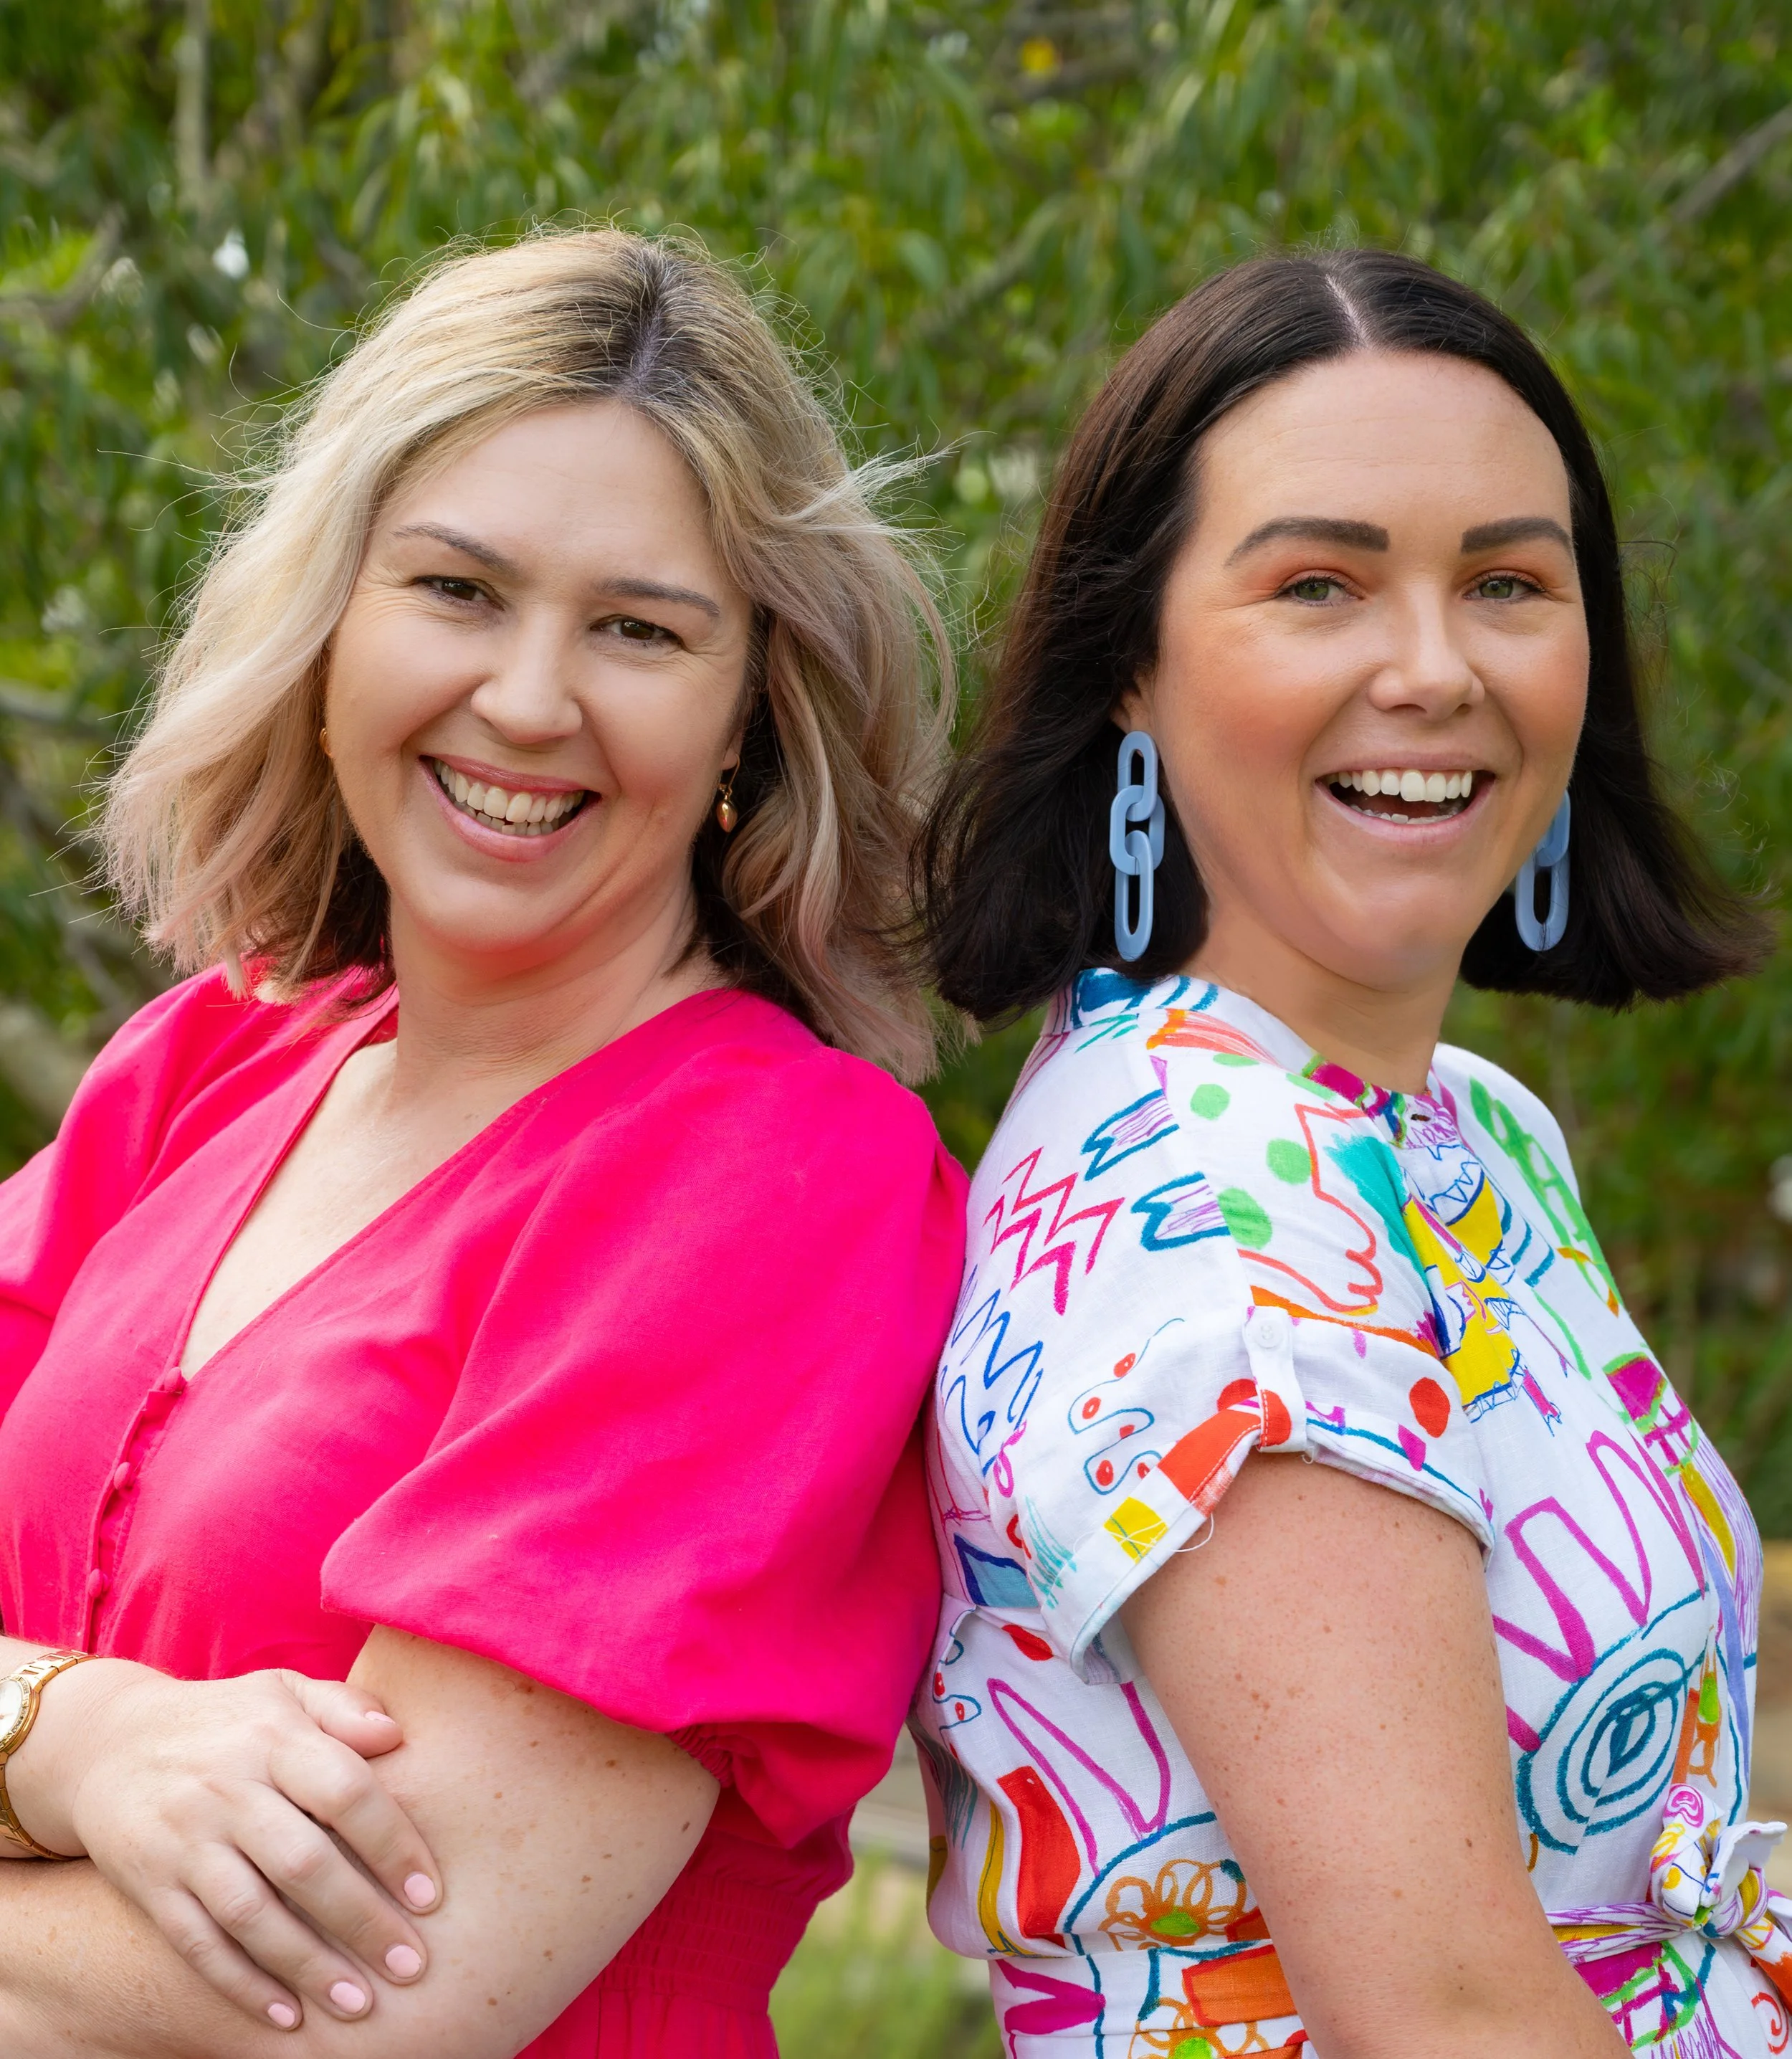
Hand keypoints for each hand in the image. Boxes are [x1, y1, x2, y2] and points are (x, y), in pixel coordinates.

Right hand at [9, 1658, 442, 2032]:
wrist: (104, 1743)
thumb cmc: (226, 1721)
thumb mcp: (283, 1692)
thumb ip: (343, 1709)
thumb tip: (397, 1735)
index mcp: (273, 1737)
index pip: (344, 1790)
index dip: (392, 1843)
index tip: (431, 1896)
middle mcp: (227, 1789)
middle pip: (302, 1863)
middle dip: (361, 1921)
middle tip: (411, 1966)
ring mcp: (184, 1840)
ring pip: (251, 1914)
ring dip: (308, 1965)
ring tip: (359, 2005)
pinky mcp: (149, 1884)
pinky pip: (197, 1942)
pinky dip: (241, 1984)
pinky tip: (287, 2017)